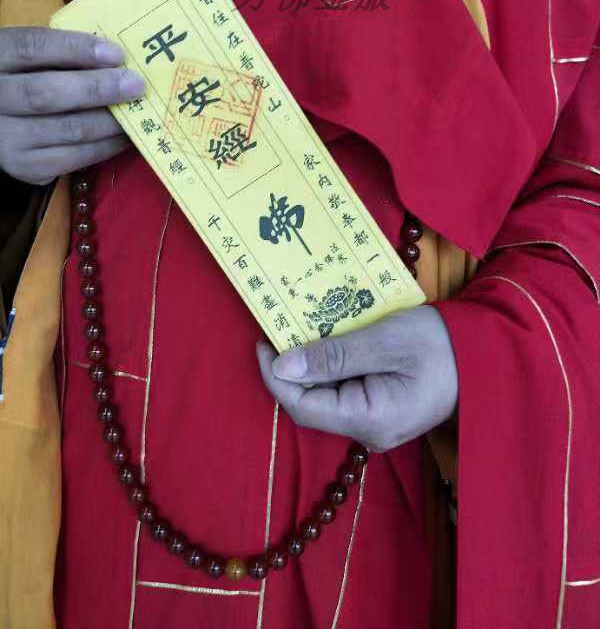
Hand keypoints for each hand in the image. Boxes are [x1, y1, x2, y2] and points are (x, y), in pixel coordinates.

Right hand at [0, 27, 145, 184]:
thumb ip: (59, 55)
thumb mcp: (29, 60)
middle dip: (97, 89)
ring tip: (138, 110)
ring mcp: (7, 139)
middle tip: (135, 85)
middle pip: (45, 94)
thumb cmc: (22, 82)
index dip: (75, 49)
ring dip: (109, 121)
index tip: (115, 53)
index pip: (30, 47)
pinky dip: (105, 147)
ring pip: (65, 129)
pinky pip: (73, 158)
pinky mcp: (26, 167)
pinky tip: (125, 136)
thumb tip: (115, 57)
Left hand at [257, 305, 457, 451]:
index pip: (302, 406)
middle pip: (312, 402)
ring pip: (327, 396)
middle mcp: (369, 430)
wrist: (489, 355)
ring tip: (303, 328)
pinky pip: (345, 392)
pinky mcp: (383, 409)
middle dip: (292, 367)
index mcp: (369, 419)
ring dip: (312, 364)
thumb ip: (334, 355)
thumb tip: (282, 365)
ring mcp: (377, 423)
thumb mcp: (385, 340)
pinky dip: (331, 366)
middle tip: (282, 326)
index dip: (274, 375)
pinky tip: (329, 340)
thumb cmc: (442, 344)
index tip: (262, 341)